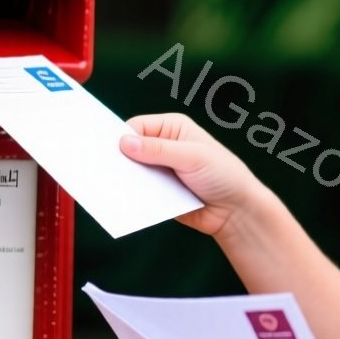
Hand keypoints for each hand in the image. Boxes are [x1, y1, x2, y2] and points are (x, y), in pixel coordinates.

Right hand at [119, 112, 267, 238]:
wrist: (236, 211)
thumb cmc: (223, 175)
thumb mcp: (193, 157)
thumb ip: (159, 150)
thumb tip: (125, 142)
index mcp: (172, 128)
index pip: (137, 127)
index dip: (121, 137)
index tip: (107, 150)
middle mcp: (164, 146)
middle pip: (131, 149)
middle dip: (120, 159)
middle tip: (103, 169)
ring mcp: (160, 170)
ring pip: (132, 172)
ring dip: (125, 179)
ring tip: (108, 186)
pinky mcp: (159, 192)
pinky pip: (138, 192)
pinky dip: (132, 196)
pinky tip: (122, 201)